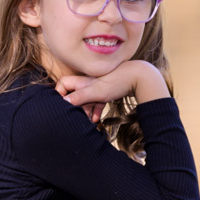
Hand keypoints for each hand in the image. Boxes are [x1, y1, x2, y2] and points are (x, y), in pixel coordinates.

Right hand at [54, 61, 168, 122]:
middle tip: (77, 117)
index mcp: (82, 81)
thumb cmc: (117, 82)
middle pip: (74, 95)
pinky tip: (97, 119)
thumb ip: (79, 97)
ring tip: (88, 122)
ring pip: (85, 101)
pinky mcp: (106, 92)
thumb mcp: (96, 92)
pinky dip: (95, 110)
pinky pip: (96, 102)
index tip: (63, 106)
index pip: (63, 84)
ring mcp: (97, 88)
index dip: (60, 94)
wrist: (140, 77)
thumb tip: (63, 103)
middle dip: (74, 107)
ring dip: (85, 111)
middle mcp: (88, 83)